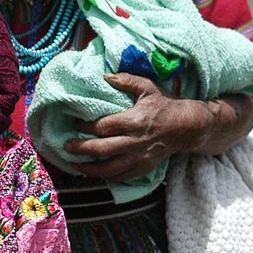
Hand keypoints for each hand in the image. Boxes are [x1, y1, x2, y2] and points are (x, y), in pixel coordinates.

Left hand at [64, 74, 210, 182]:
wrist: (186, 127)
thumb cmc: (164, 105)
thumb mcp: (148, 87)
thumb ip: (127, 81)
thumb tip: (106, 76)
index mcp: (135, 120)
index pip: (104, 127)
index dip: (87, 127)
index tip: (75, 124)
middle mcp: (135, 141)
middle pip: (102, 149)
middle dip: (82, 148)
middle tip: (67, 146)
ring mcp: (139, 157)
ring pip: (109, 168)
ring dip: (89, 168)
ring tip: (75, 165)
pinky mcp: (143, 167)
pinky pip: (121, 176)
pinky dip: (106, 176)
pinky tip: (95, 173)